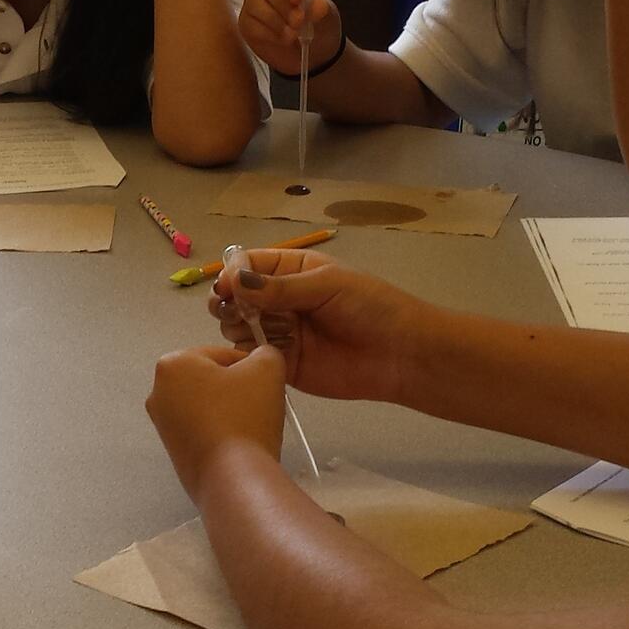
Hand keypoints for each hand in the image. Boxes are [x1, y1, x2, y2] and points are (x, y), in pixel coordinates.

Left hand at [147, 343, 286, 499]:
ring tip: (251, 426)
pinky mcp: (174, 451)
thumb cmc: (244, 417)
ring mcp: (162, 425)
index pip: (223, 354)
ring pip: (209, 406)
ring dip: (231, 411)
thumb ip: (266, 353)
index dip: (250, 367)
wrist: (232, 478)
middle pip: (212, 380)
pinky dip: (222, 433)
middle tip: (259, 405)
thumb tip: (262, 359)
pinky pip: (204, 430)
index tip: (263, 386)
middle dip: (237, 389)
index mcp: (172, 364)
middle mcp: (158, 393)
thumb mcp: (267, 368)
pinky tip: (239, 443)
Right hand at [209, 250, 432, 404]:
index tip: (226, 287)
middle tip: (235, 313)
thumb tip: (234, 281)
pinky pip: (253, 358)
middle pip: (237, 297)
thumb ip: (280, 287)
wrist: (401, 355)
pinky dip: (247, 355)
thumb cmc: (372, 307)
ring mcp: (281, 333)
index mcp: (294, 271)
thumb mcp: (327, 285)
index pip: (249, 264)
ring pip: (239, 327)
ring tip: (255, 333)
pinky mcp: (284, 364)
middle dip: (229, 302)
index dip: (233, 274)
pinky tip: (258, 354)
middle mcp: (282, 300)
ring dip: (238, 328)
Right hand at [240, 0, 342, 72]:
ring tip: (292, 35)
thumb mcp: (328, 17)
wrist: (312, 51)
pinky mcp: (247, 19)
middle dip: (283, 5)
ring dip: (275, 21)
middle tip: (298, 22)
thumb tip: (317, 6)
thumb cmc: (319, 24)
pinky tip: (282, 40)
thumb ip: (322, 9)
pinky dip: (267, 34)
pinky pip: (250, 23)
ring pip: (256, 3)